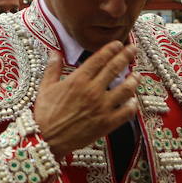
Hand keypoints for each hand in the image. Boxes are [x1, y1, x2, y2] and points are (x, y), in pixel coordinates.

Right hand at [32, 42, 138, 156]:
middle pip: (115, 68)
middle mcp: (92, 91)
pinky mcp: (107, 123)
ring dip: (133, 80)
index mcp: (78, 80)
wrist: (47, 139)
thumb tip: (54, 52)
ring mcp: (102, 107)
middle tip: (133, 49)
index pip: (99, 59)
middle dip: (126, 56)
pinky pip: (127, 112)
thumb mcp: (45, 87)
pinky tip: (133, 101)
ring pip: (126, 89)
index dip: (110, 49)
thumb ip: (52, 68)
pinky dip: (132, 105)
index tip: (118, 43)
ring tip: (137, 76)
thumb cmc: (44, 113)